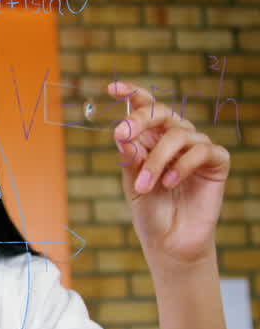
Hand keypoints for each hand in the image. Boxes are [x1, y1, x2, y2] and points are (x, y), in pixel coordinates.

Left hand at [109, 81, 230, 268]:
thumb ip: (130, 159)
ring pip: (178, 134)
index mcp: (151, 140)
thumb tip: (122, 133)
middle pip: (161, 114)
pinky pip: (201, 150)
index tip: (112, 88)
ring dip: (156, 160)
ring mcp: (196, 148)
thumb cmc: (149, 211)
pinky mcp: (216, 162)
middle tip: (122, 134)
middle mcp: (175, 138)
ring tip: (145, 186)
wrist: (169, 241)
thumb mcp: (132, 183)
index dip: (132, 94)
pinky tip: (169, 183)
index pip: (145, 108)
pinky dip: (181, 165)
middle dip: (140, 119)